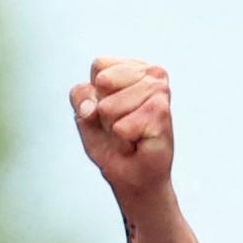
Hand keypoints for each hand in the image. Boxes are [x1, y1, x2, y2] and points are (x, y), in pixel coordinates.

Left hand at [68, 57, 173, 197]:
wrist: (135, 177)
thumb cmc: (113, 144)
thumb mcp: (86, 115)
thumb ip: (81, 97)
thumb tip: (92, 107)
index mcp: (133, 68)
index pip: (99, 65)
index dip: (93, 94)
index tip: (107, 111)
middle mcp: (151, 74)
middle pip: (102, 81)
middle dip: (103, 111)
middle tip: (120, 125)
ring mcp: (159, 91)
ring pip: (109, 107)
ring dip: (113, 128)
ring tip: (130, 134)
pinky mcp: (161, 112)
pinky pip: (121, 127)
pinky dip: (123, 141)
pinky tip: (138, 142)